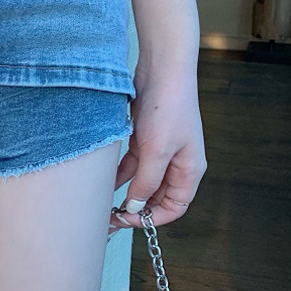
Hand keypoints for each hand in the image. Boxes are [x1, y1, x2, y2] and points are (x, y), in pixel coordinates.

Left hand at [109, 69, 206, 234]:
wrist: (161, 70)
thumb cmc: (167, 108)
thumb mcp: (156, 151)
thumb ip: (146, 182)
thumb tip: (136, 207)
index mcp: (189, 170)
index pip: (175, 207)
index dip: (153, 219)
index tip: (128, 221)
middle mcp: (176, 163)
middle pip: (157, 197)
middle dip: (136, 209)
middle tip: (110, 217)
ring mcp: (159, 151)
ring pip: (141, 182)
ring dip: (124, 193)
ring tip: (102, 203)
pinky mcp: (144, 139)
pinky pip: (130, 165)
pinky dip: (118, 174)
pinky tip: (101, 181)